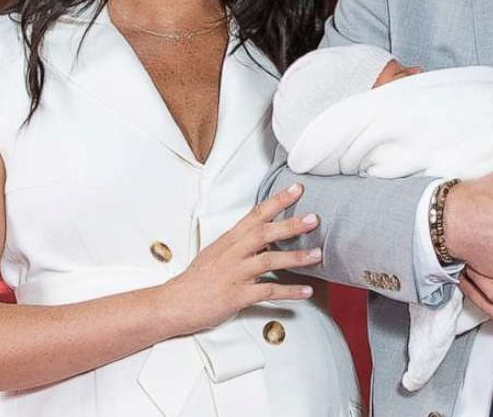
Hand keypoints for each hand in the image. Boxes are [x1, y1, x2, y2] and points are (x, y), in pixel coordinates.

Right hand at [158, 183, 321, 336]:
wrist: (175, 303)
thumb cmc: (197, 279)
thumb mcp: (217, 252)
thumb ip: (240, 243)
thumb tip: (264, 235)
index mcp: (229, 240)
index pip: (255, 215)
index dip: (277, 201)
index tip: (297, 188)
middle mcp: (232, 254)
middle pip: (263, 233)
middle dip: (290, 225)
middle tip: (314, 219)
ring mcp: (234, 274)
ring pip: (268, 261)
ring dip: (295, 258)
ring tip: (317, 255)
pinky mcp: (236, 296)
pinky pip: (267, 292)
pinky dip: (288, 292)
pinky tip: (306, 291)